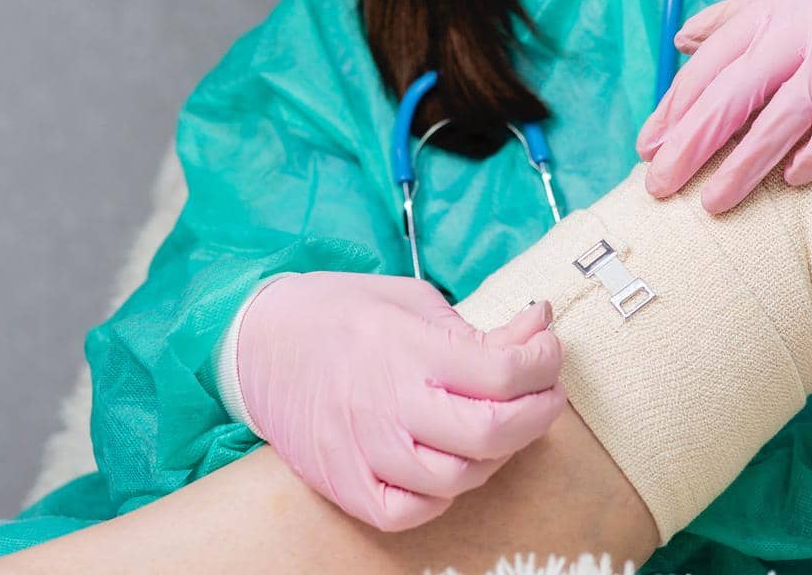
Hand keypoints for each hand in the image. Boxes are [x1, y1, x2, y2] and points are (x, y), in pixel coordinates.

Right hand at [236, 271, 564, 531]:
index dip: (543, 364)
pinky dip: (441, 496)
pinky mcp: (345, 484)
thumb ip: (478, 328)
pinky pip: (409, 512)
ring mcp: (364, 450)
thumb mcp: (415, 301)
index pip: (501, 372)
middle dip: (537, 415)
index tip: (550, 351)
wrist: (261, 341)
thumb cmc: (343, 313)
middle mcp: (387, 403)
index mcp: (407, 348)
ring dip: (496, 456)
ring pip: (456, 479)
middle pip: (489, 432)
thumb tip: (539, 330)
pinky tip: (450, 463)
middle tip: (546, 395)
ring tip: (499, 427)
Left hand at [635, 0, 811, 211]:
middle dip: (692, 140)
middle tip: (659, 186)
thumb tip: (682, 41)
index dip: (677, 104)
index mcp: (780, 2)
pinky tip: (794, 180)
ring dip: (746, 162)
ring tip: (713, 203)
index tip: (647, 146)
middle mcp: (809, 21)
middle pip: (738, 88)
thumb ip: (740, 13)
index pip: (713, 59)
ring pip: (787, 112)